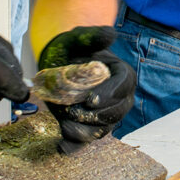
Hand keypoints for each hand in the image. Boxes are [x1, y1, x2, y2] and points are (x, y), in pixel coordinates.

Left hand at [38, 26, 134, 152]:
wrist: (55, 62)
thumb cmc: (71, 48)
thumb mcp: (79, 38)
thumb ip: (93, 36)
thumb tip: (111, 34)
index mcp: (122, 75)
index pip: (123, 87)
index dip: (109, 95)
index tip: (90, 99)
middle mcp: (119, 98)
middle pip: (117, 113)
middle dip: (96, 115)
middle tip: (74, 110)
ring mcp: (104, 115)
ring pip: (102, 130)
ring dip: (84, 130)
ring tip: (64, 121)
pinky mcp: (87, 127)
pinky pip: (85, 142)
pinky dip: (74, 145)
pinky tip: (61, 144)